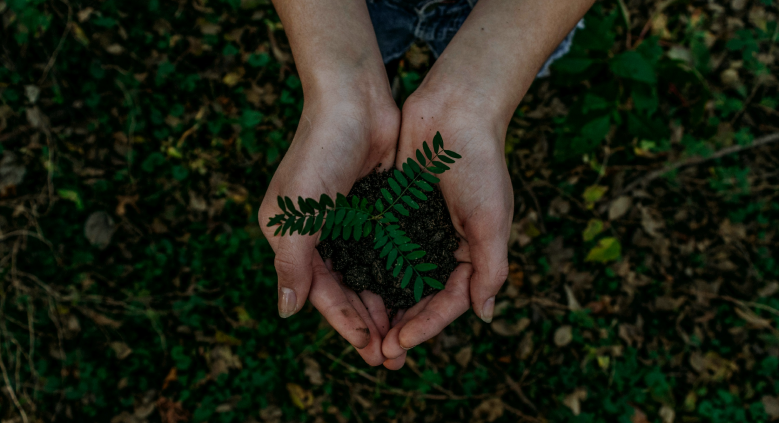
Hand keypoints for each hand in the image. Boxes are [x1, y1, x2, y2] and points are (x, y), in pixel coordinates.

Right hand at [258, 91, 398, 365]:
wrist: (354, 99)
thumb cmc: (320, 151)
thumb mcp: (298, 211)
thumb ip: (292, 262)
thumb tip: (286, 311)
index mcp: (292, 237)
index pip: (320, 291)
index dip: (344, 322)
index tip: (369, 348)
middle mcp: (318, 234)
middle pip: (345, 290)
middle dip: (367, 323)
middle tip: (392, 356)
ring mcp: (348, 222)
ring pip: (368, 275)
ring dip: (384, 305)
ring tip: (405, 335)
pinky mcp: (374, 209)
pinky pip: (386, 252)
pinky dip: (397, 275)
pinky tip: (415, 295)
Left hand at [380, 90, 512, 369]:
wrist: (454, 110)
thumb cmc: (480, 163)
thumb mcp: (492, 219)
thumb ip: (490, 268)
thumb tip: (484, 315)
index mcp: (471, 253)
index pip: (448, 302)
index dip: (426, 326)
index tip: (400, 343)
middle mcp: (443, 246)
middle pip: (420, 298)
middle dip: (402, 326)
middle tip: (379, 353)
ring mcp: (418, 230)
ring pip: (397, 279)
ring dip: (382, 306)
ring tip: (363, 333)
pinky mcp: (395, 212)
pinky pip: (380, 249)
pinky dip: (369, 270)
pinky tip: (351, 289)